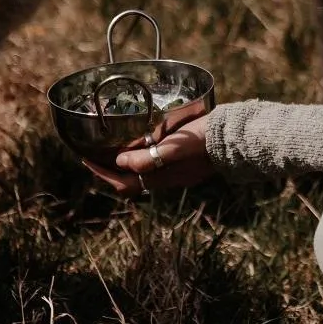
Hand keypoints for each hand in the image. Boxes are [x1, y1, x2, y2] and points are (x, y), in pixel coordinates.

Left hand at [83, 115, 215, 199]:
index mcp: (161, 177)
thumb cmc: (204, 140)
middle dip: (110, 171)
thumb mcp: (174, 147)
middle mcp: (166, 179)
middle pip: (130, 182)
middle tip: (95, 155)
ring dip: (124, 165)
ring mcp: (176, 173)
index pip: (124, 183)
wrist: (235, 141)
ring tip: (112, 149)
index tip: (86, 159)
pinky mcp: (184, 165)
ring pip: (142, 174)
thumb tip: (120, 162)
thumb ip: (149, 157)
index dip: (103, 173)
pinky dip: (140, 159)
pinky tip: (141, 144)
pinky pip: (154, 166)